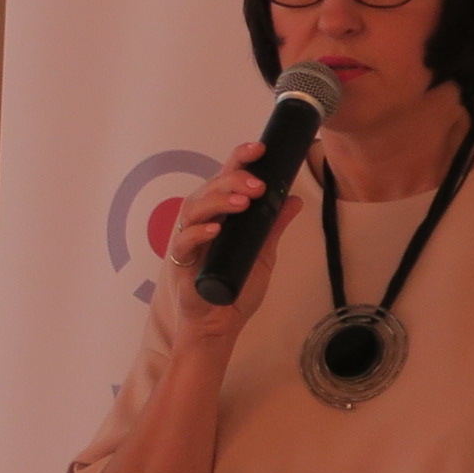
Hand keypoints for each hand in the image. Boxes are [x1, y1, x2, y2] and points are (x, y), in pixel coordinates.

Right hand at [162, 140, 300, 353]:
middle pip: (209, 187)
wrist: (221, 324)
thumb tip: (293, 200)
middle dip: (233, 179)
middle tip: (257, 185)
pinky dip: (198, 232)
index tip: (259, 148)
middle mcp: (201, 221)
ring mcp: (189, 240)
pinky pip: (184, 242)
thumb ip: (273, 226)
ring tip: (242, 202)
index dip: (239, 160)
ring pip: (193, 208)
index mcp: (219, 215)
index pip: (226, 178)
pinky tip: (216, 229)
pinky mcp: (181, 263)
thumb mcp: (264, 254)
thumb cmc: (236, 290)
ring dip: (217, 201)